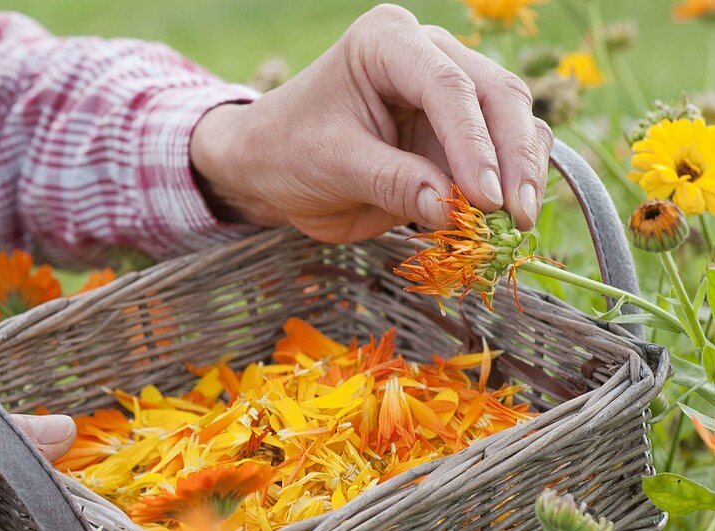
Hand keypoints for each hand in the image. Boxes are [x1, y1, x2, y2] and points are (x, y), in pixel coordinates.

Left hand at [190, 3, 552, 241]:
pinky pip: (503, 151)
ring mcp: (450, 91)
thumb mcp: (331, 167)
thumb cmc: (288, 153)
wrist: (271, 167)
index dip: (474, 143)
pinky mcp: (459, 133)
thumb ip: (391, 183)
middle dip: (513, 158)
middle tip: (515, 217)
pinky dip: (512, 183)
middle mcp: (428, 54)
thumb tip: (451, 210)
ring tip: (515, 225)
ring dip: (523, 173)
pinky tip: (507, 221)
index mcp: (387, 42)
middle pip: (497, 95)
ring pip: (513, 120)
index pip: (447, 86)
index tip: (486, 197)